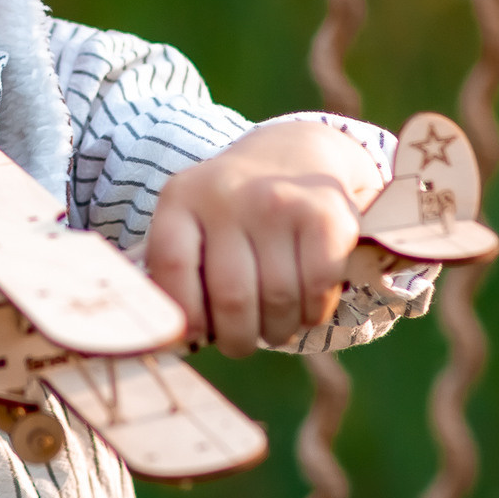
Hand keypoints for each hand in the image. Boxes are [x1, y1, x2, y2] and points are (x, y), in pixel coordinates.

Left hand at [144, 122, 379, 357]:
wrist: (296, 153)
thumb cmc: (234, 210)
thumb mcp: (192, 220)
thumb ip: (177, 270)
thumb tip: (171, 340)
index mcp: (182, 198)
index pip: (172, 266)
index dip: (184, 315)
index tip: (196, 335)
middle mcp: (228, 194)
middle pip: (232, 297)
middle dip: (238, 339)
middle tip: (241, 344)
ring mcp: (280, 201)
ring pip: (278, 300)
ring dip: (278, 330)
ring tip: (274, 326)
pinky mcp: (326, 215)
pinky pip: (318, 288)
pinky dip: (313, 312)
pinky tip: (305, 307)